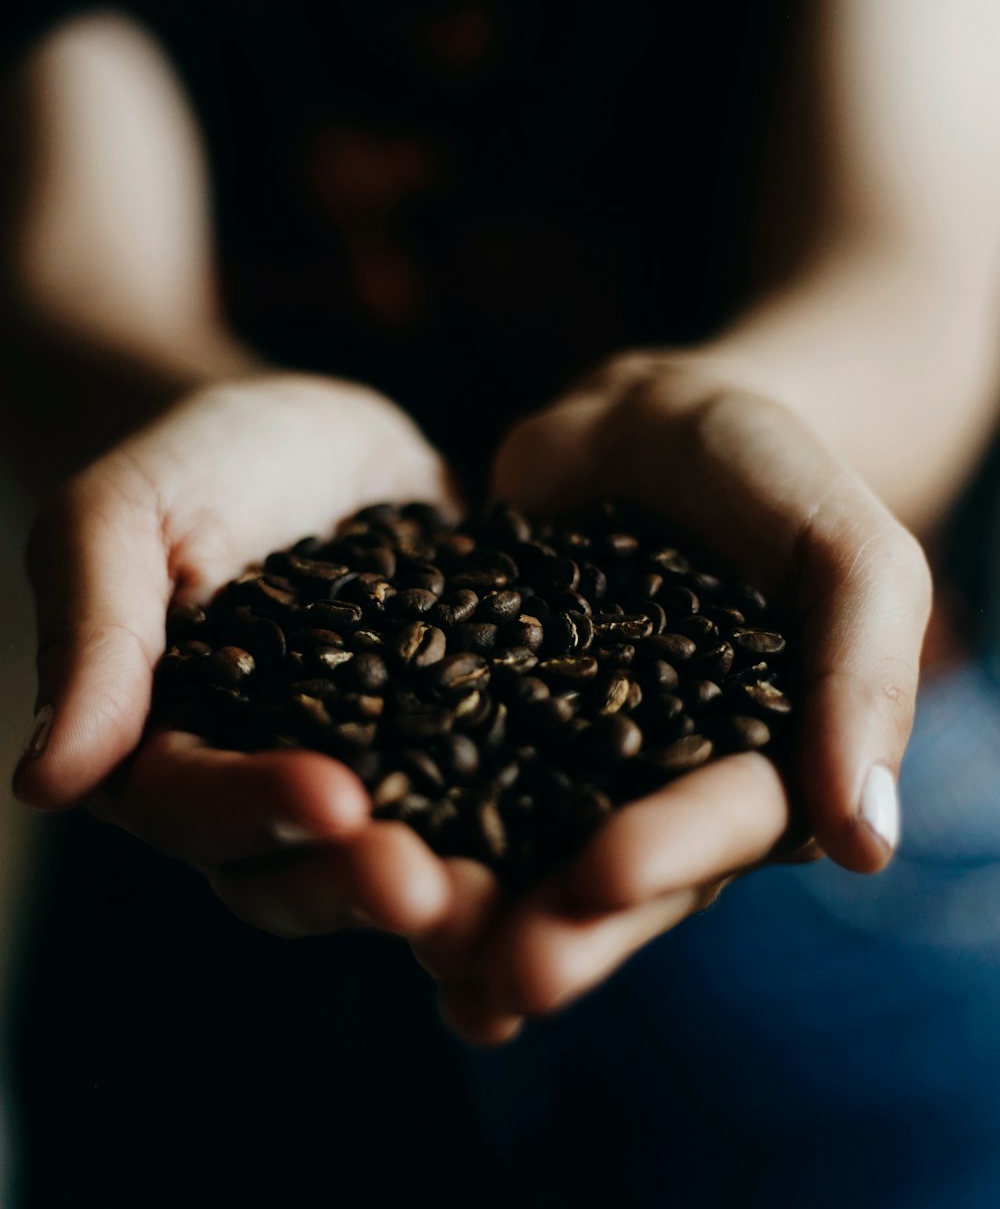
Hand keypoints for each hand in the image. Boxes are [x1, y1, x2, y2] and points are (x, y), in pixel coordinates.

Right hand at [12, 374, 499, 945]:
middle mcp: (269, 786)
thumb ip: (92, 639)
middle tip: (430, 892)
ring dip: (453, 889)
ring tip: (513, 902)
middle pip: (302, 869)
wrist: (305, 430)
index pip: (196, 805)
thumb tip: (44, 786)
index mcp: (172, 751)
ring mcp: (373, 772)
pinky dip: (530, 830)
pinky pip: (492, 794)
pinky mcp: (458, 738)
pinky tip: (587, 852)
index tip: (331, 799)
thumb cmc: (194, 463)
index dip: (257, 812)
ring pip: (402, 856)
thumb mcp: (123, 517)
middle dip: (362, 883)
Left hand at [425, 353, 930, 1042]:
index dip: (670, 854)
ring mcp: (562, 760)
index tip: (602, 877)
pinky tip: (358, 866)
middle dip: (562, 929)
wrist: (649, 424)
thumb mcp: (842, 553)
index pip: (725, 824)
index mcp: (758, 767)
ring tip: (422, 942)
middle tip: (503, 972)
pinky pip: (444, 772)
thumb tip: (864, 846)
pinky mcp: (482, 719)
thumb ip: (863, 678)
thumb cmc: (768, 479)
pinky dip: (411, 816)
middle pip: (615, 877)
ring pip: (521, 848)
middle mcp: (656, 788)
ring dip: (477, 906)